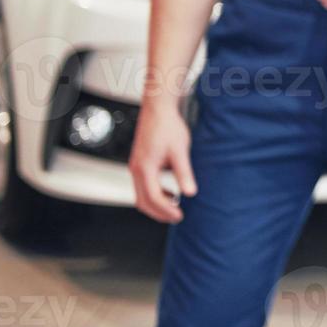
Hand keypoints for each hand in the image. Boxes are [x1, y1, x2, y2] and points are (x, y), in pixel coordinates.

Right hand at [129, 100, 196, 222]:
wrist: (158, 108)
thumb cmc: (168, 126)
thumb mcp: (180, 150)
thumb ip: (184, 173)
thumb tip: (190, 192)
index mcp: (144, 167)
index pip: (153, 197)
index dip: (166, 210)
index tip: (179, 215)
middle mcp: (136, 169)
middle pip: (142, 201)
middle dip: (159, 212)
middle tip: (176, 217)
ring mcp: (135, 166)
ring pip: (140, 195)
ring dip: (156, 204)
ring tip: (175, 206)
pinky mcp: (139, 163)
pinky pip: (142, 186)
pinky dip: (154, 194)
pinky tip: (170, 192)